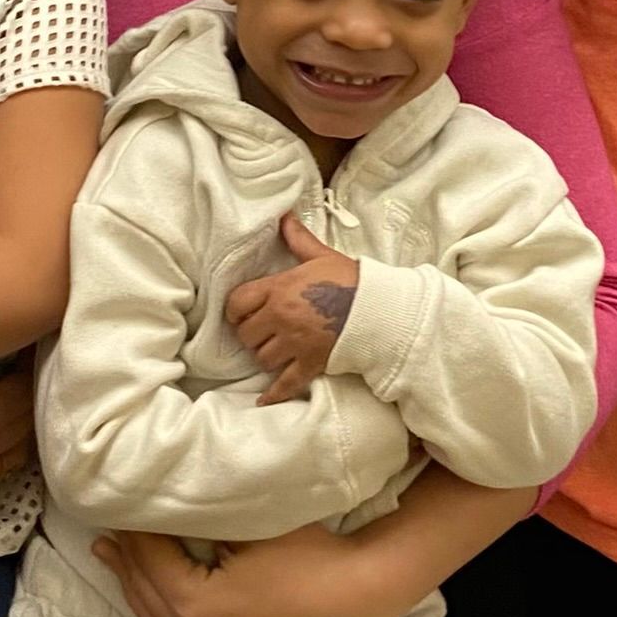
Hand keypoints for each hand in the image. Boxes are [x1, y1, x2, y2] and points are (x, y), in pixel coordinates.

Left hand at [92, 523, 379, 616]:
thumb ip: (199, 517)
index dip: (136, 527)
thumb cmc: (305, 551)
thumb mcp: (246, 524)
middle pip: (147, 589)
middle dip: (127, 554)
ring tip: (107, 557)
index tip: (122, 501)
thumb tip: (160, 497)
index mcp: (195, 603)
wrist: (354, 594)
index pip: (150, 557)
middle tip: (108, 522)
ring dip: (130, 591)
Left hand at [227, 214, 360, 405]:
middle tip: (260, 330)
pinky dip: (274, 393)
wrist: (382, 308)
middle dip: (250, 333)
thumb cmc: (351, 279)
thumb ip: (298, 239)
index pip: (237, 303)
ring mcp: (295, 344)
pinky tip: (263, 400)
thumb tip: (284, 216)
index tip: (241, 312)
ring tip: (272, 350)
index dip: (235, 310)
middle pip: (246, 334)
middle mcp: (281, 318)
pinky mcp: (311, 363)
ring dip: (264, 356)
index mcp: (279, 290)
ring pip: (261, 358)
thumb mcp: (321, 256)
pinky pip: (285, 384)